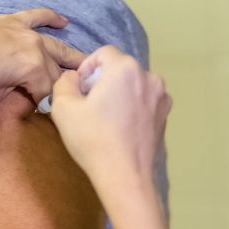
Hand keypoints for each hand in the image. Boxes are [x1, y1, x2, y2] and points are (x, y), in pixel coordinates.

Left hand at [0, 8, 85, 175]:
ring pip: (56, 46)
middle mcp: (36, 48)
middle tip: (70, 100)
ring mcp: (25, 32)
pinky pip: (37, 17)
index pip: (51, 94)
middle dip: (62, 87)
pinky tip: (64, 22)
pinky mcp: (12, 22)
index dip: (48, 109)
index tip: (43, 120)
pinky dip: (51, 19)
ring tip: (88, 66)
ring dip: (70, 56)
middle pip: (58, 72)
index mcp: (34, 69)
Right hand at [50, 46, 171, 196]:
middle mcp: (149, 76)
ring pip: (133, 84)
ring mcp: (161, 96)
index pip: (103, 53)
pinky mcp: (165, 115)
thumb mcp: (63, 107)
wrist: (125, 176)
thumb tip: (72, 77)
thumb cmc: (93, 140)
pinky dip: (132, 106)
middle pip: (120, 68)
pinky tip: (121, 127)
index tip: (79, 91)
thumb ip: (64, 81)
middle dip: (103, 81)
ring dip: (118, 93)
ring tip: (105, 117)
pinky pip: (144, 100)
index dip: (87, 68)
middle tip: (89, 105)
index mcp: (125, 68)